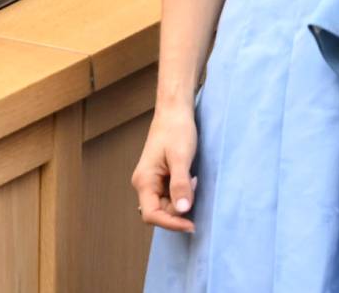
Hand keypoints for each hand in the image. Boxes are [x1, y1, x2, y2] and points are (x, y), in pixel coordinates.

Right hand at [130, 106, 197, 232]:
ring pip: (166, 204)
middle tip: (195, 186)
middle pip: (160, 212)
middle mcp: (144, 183)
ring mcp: (152, 181)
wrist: (175, 111)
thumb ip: (181, 184)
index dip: (171, 223)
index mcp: (144, 180)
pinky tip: (191, 179)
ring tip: (194, 180)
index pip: (152, 214)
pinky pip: (170, 195)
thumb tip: (183, 210)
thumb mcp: (181, 157)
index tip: (191, 225)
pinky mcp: (161, 177)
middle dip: (179, 208)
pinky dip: (182, 193)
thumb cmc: (176, 130)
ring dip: (182, 200)